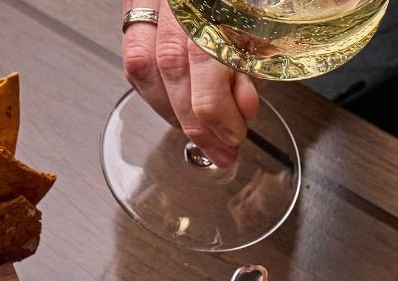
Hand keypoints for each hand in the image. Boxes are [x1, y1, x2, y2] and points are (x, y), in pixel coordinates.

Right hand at [122, 1, 259, 168]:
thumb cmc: (244, 4)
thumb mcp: (263, 23)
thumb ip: (253, 61)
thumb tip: (244, 106)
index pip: (204, 54)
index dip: (216, 106)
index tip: (235, 133)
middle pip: (171, 65)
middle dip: (197, 121)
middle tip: (222, 149)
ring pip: (144, 67)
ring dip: (174, 114)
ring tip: (202, 138)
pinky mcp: (136, 7)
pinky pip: (134, 60)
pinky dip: (155, 94)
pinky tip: (177, 112)